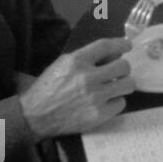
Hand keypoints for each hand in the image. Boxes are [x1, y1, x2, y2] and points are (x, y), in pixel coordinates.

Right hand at [19, 38, 134, 139]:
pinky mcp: (98, 114)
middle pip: (124, 66)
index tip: (128, 46)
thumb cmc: (48, 88)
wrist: (34, 117)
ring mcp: (94, 97)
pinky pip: (121, 103)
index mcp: (76, 61)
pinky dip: (115, 102)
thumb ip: (86, 58)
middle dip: (123, 69)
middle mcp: (87, 77)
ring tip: (114, 88)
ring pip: (128, 84)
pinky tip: (105, 102)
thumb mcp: (62, 65)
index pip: (106, 46)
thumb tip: (114, 55)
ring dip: (123, 84)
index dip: (121, 44)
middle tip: (117, 74)